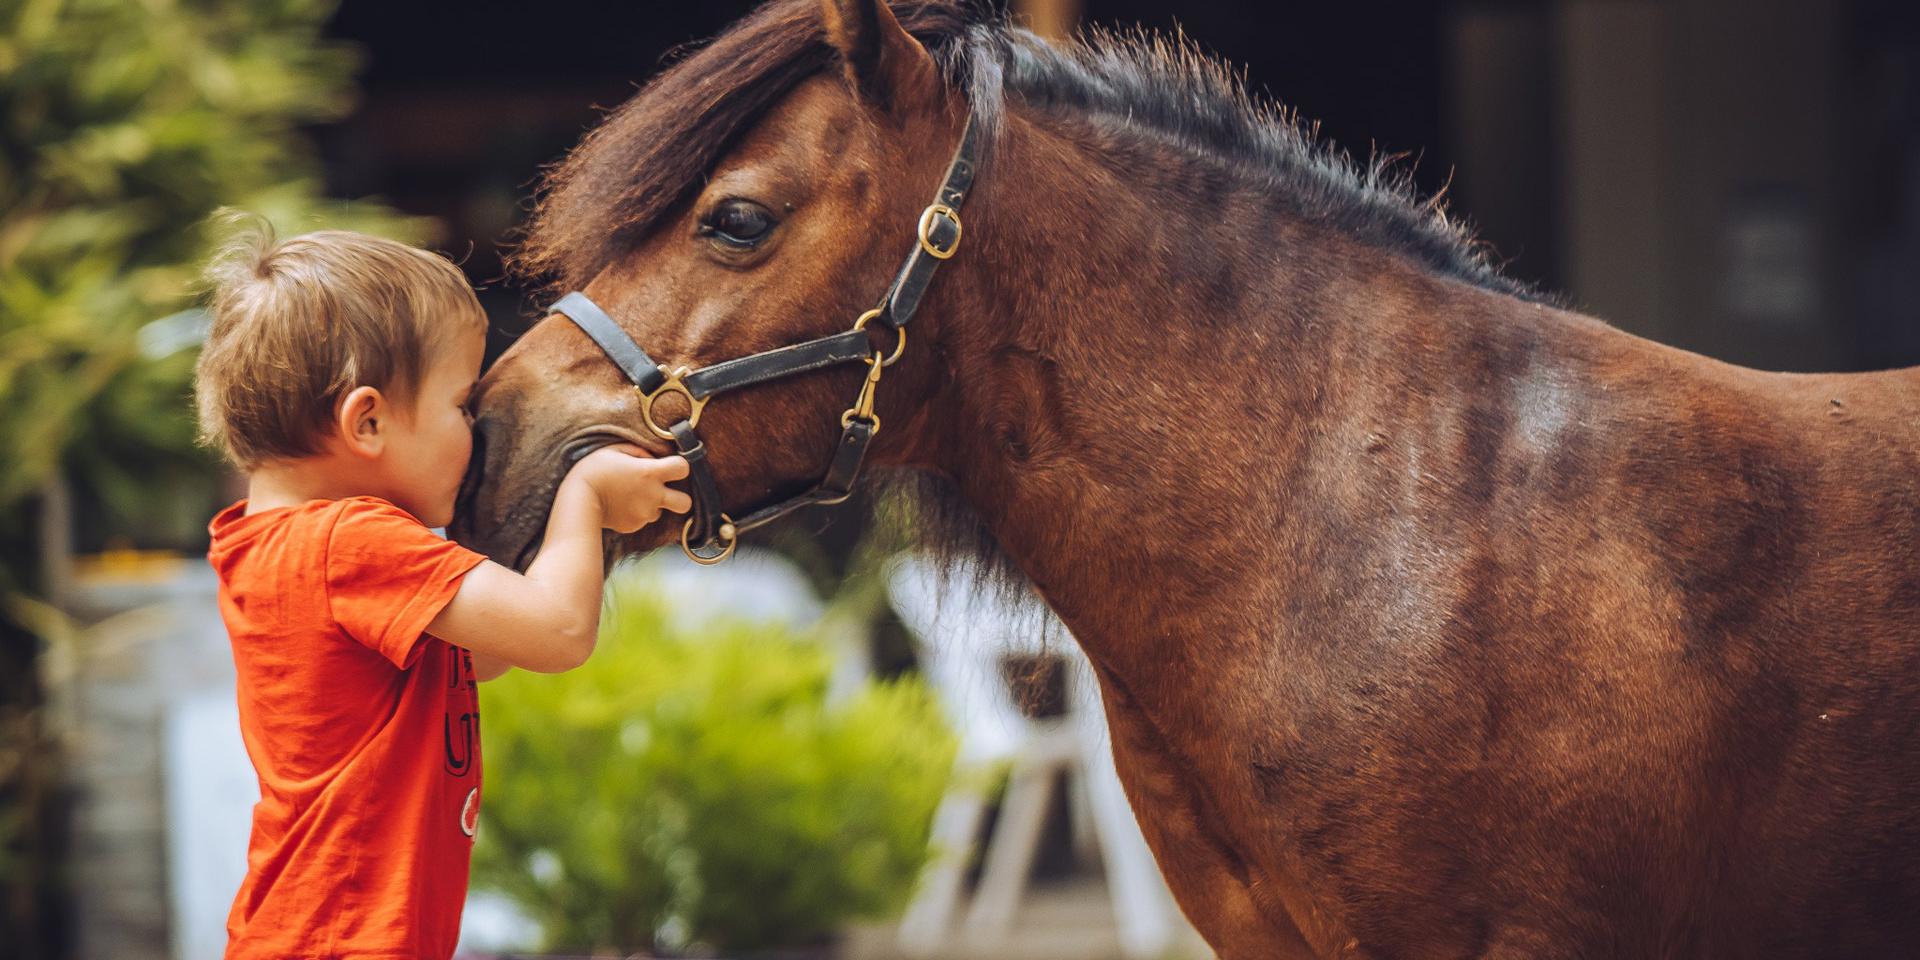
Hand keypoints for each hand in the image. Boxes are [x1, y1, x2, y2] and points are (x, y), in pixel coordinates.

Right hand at [562, 445, 691, 533]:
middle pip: (686, 503)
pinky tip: (620, 506)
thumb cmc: (593, 469)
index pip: (684, 468)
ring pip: (660, 512)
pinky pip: (642, 520)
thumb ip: (639, 452)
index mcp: (650, 473)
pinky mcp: (634, 526)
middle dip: (680, 497)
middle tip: (665, 491)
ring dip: (652, 505)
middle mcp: (653, 496)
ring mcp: (644, 514)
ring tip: (631, 497)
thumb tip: (653, 458)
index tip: (670, 466)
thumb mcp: (615, 450)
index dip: (680, 466)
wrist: (577, 500)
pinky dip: (635, 514)